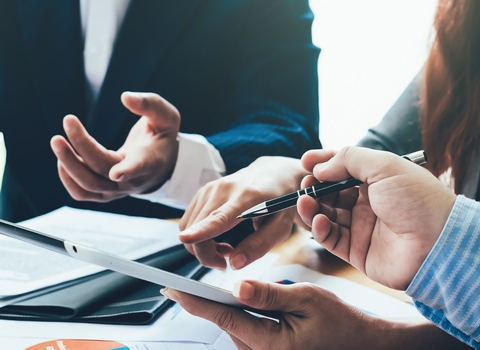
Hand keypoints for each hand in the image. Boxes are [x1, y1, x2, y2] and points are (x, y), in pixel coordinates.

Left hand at [50, 92, 179, 201]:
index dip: (129, 171)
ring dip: (69, 164)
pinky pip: (82, 194)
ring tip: (57, 141)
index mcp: (151, 160)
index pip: (140, 166)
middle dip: (83, 146)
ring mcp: (118, 190)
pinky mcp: (105, 194)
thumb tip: (125, 97)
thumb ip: (149, 104)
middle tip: (68, 120)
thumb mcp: (166, 117)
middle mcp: (134, 180)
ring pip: (89, 185)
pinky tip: (62, 159)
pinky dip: (68, 179)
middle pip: (103, 170)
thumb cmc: (162, 137)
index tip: (116, 174)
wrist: (161, 166)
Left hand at [162, 280, 382, 349]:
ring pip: (234, 327)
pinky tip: (242, 303)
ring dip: (225, 309)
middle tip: (182, 287)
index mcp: (272, 344)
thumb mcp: (308, 298)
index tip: (171, 290)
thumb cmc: (341, 322)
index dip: (195, 302)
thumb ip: (270, 294)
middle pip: (226, 323)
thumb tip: (237, 286)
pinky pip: (245, 333)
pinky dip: (239, 316)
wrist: (362, 344)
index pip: (225, 317)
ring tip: (215, 292)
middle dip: (207, 303)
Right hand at [178, 156, 305, 269]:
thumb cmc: (280, 202)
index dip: (201, 231)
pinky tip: (217, 237)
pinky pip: (189, 222)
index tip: (185, 238)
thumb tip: (234, 264)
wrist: (274, 173)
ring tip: (227, 248)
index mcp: (247, 198)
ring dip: (202, 246)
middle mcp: (223, 189)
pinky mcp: (202, 191)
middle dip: (206, 255)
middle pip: (198, 229)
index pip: (219, 217)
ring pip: (189, 228)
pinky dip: (198, 236)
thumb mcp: (281, 227)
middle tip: (226, 262)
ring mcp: (210, 188)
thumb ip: (259, 245)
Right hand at [297, 147, 455, 289]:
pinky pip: (331, 238)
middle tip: (305, 185)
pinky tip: (318, 221)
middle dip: (315, 187)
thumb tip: (320, 167)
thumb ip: (348, 159)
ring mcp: (361, 227)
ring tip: (304, 203)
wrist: (439, 244)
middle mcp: (367, 203)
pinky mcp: (356, 250)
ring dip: (312, 208)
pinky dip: (320, 229)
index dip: (323, 164)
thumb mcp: (384, 165)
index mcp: (376, 180)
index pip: (342, 168)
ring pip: (326, 215)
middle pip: (330, 193)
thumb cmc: (418, 200)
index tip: (305, 162)